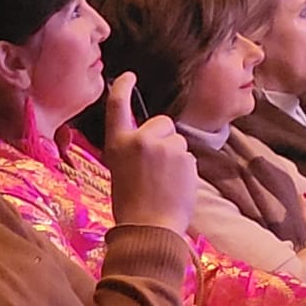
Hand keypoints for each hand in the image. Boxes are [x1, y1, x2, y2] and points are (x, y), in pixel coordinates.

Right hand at [103, 72, 197, 234]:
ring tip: (165, 182)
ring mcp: (164, 147)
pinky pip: (188, 156)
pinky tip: (176, 187)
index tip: (130, 77)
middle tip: (158, 166)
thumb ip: (132, 150)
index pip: (117, 107)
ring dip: (175, 157)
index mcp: (117, 144)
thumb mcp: (120, 171)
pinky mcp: (184, 156)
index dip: (123, 88)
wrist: (150, 228)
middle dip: (164, 137)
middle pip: (161, 123)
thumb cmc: (132, 206)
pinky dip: (185, 169)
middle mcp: (139, 140)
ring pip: (177, 142)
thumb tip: (149, 140)